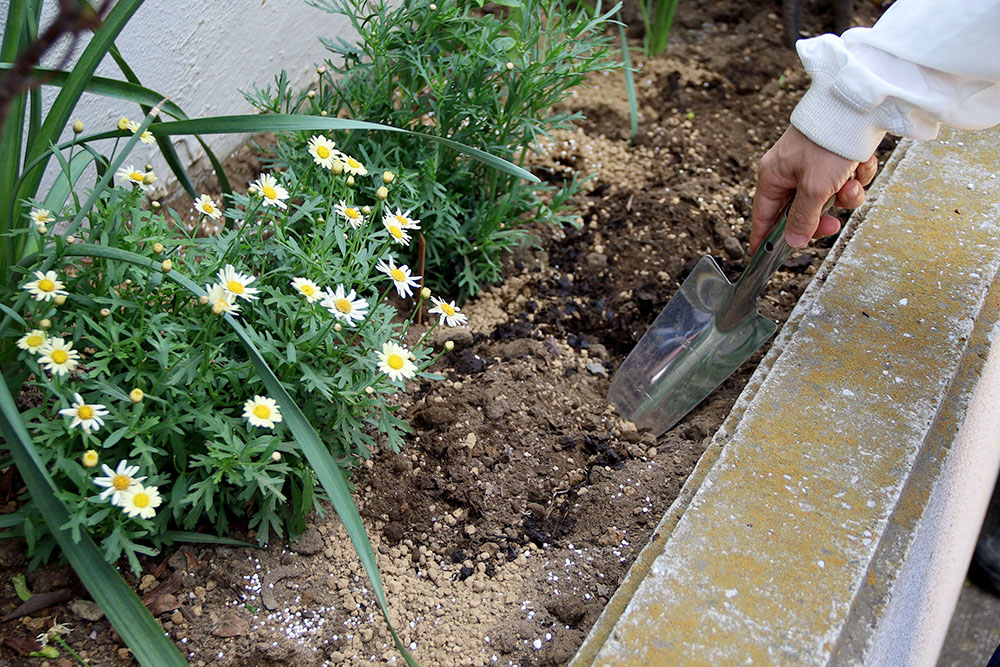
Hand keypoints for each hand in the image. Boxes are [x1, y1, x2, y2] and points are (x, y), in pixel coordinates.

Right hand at [749, 126, 877, 252]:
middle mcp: (790, 171)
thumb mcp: (815, 188)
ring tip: (852, 180)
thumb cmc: (827, 143)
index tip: (763, 259)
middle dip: (822, 217)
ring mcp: (813, 165)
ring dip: (844, 195)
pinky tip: (860, 163)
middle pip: (801, 212)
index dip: (764, 239)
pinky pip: (844, 181)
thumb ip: (803, 219)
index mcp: (773, 176)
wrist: (857, 106)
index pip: (763, 216)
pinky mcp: (835, 158)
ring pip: (828, 198)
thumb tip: (793, 242)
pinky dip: (855, 177)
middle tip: (834, 224)